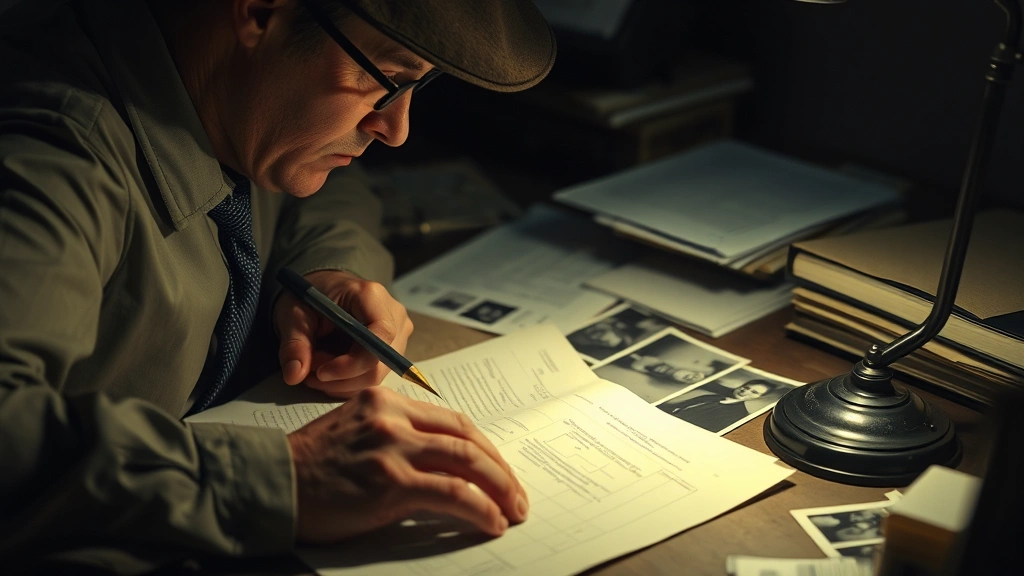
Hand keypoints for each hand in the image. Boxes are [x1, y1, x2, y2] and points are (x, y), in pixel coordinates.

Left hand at [274, 270, 413, 396]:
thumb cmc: (310, 297)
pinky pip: (374, 376)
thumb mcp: (293, 315)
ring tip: (316, 366)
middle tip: (310, 370)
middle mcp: (394, 315)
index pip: (380, 337)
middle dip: (341, 377)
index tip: (321, 372)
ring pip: (377, 375)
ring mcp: (399, 333)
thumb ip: (294, 344)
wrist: (324, 290)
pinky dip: (348, 382)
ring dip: (342, 382)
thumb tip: (294, 375)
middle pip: (379, 363)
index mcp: (371, 297)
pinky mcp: (394, 349)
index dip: (353, 363)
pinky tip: (329, 368)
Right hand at [287, 387, 529, 542]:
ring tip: (513, 509)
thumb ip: (396, 436)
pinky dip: (479, 507)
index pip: (451, 420)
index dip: (484, 446)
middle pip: (466, 437)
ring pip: (466, 461)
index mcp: (386, 402)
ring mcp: (393, 448)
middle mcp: (393, 418)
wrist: (271, 484)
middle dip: (500, 468)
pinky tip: (491, 520)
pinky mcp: (390, 482)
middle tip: (517, 494)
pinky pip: (451, 493)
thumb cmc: (309, 466)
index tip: (499, 468)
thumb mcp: (355, 432)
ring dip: (499, 488)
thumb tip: (443, 466)